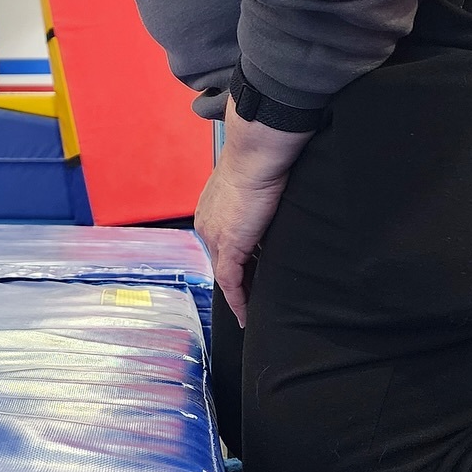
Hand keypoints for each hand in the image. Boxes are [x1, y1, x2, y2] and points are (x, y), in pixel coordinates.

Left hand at [194, 102, 311, 327]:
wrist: (255, 156)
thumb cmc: (259, 164)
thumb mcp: (252, 191)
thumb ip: (253, 210)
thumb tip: (266, 221)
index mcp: (209, 211)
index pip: (220, 245)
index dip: (233, 263)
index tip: (246, 276)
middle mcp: (206, 225)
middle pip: (221, 261)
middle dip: (237, 281)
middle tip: (254, 299)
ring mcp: (214, 236)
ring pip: (225, 275)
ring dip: (239, 294)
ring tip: (252, 311)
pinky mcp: (228, 246)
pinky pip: (231, 282)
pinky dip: (238, 300)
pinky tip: (246, 314)